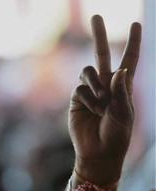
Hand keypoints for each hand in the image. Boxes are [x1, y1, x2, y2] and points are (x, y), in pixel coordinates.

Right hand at [70, 15, 140, 185]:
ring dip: (95, 84)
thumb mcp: (124, 113)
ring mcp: (89, 91)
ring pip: (88, 72)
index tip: (136, 24)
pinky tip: (92, 110)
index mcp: (124, 86)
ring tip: (101, 103)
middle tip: (97, 15)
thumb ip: (121, 91)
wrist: (97, 152)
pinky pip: (79, 88)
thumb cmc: (116, 135)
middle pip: (102, 54)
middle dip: (99, 34)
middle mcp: (106, 85)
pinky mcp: (75, 99)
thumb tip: (119, 69)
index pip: (130, 59)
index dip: (133, 42)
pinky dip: (87, 98)